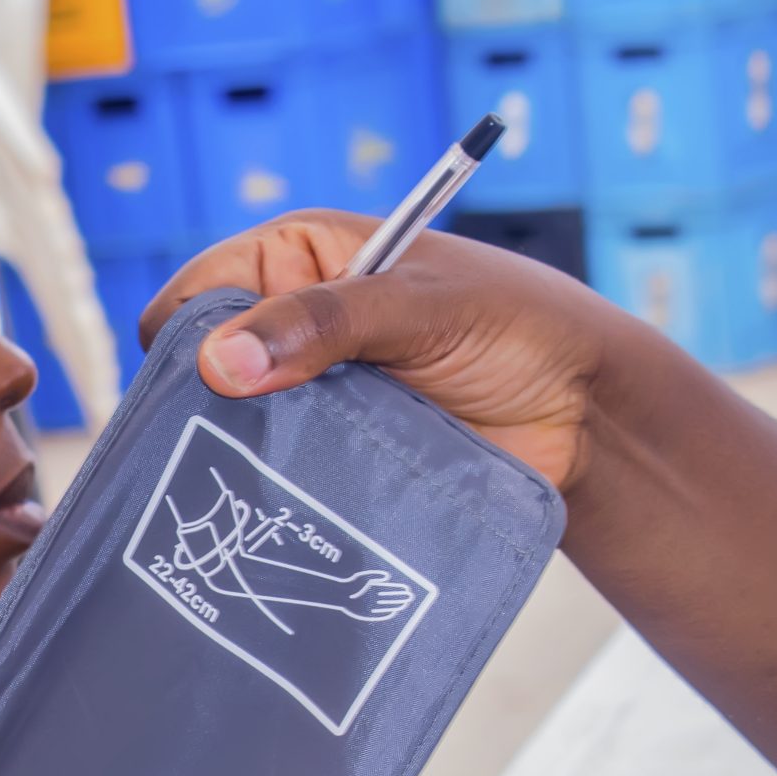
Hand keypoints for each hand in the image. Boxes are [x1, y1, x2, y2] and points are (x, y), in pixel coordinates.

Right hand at [141, 213, 665, 495]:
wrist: (584, 415)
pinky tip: (270, 515)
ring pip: (230, 431)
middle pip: (203, 370)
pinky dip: (270, 494)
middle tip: (222, 446)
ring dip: (238, 457)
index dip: (191, 336)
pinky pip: (273, 478)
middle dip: (204, 407)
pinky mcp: (326, 457)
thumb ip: (324, 322)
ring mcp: (304, 397)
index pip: (200, 292)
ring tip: (244, 490)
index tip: (208, 386)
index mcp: (297, 260)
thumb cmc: (516, 326)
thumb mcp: (420, 305)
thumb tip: (220, 361)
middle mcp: (290, 327)